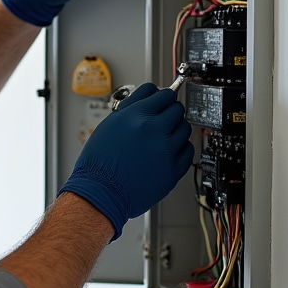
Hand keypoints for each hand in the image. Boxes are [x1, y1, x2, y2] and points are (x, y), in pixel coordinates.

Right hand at [59, 83, 193, 239]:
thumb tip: (150, 95)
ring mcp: (166, 151)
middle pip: (177, 109)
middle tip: (162, 119)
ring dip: (176, 129)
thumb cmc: (100, 162)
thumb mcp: (109, 124)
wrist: (101, 192)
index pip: (164, 94)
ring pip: (185, 129)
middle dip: (170, 112)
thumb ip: (133, 106)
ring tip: (163, 137)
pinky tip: (168, 151)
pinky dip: (181, 148)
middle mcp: (153, 130)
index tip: (163, 101)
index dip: (163, 97)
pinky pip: (188, 151)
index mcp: (136, 116)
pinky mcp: (173, 170)